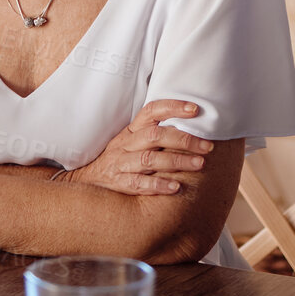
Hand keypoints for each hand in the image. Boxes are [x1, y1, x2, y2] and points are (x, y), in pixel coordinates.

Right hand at [70, 100, 212, 195]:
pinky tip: (176, 188)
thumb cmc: (119, 159)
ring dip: (177, 161)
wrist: (87, 182)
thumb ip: (155, 134)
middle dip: (184, 140)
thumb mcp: (132, 141)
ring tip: (199, 164)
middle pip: (155, 136)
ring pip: (149, 160)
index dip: (173, 107)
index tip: (195, 109)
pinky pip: (139, 184)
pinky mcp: (120, 184)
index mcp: (132, 130)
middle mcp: (126, 144)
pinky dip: (158, 186)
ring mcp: (122, 164)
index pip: (152, 111)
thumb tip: (191, 126)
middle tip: (208, 146)